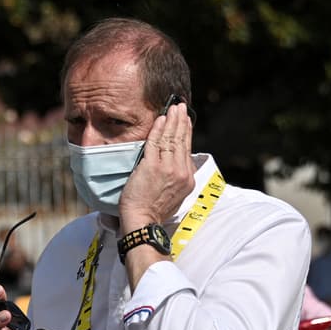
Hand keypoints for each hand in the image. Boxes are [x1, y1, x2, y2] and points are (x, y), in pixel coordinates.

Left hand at [119, 103, 195, 233]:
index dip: (186, 133)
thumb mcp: (175, 197)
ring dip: (172, 121)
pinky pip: (156, 143)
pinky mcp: (152, 166)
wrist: (143, 222)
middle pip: (182, 141)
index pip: (187, 150)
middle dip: (181, 121)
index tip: (185, 122)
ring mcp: (167, 168)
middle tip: (180, 107)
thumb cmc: (153, 212)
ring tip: (173, 108)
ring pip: (171, 139)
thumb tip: (176, 167)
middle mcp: (181, 172)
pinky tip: (160, 119)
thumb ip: (177, 180)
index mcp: (187, 179)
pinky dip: (158, 129)